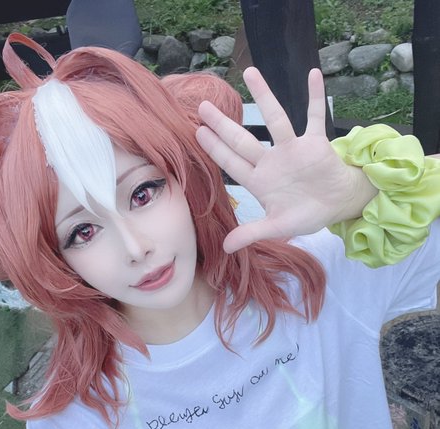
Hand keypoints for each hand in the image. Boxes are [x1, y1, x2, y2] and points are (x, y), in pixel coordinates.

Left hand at [196, 68, 375, 252]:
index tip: (197, 132)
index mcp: (260, 181)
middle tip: (203, 106)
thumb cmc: (306, 214)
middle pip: (243, 139)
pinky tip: (312, 74)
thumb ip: (252, 233)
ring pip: (276, 119)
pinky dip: (315, 97)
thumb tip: (226, 248)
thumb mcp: (278, 227)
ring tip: (250, 72)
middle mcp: (272, 161)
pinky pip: (315, 116)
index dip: (215, 149)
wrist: (338, 204)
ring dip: (265, 96)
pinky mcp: (316, 143)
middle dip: (223, 124)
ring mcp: (293, 149)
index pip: (232, 162)